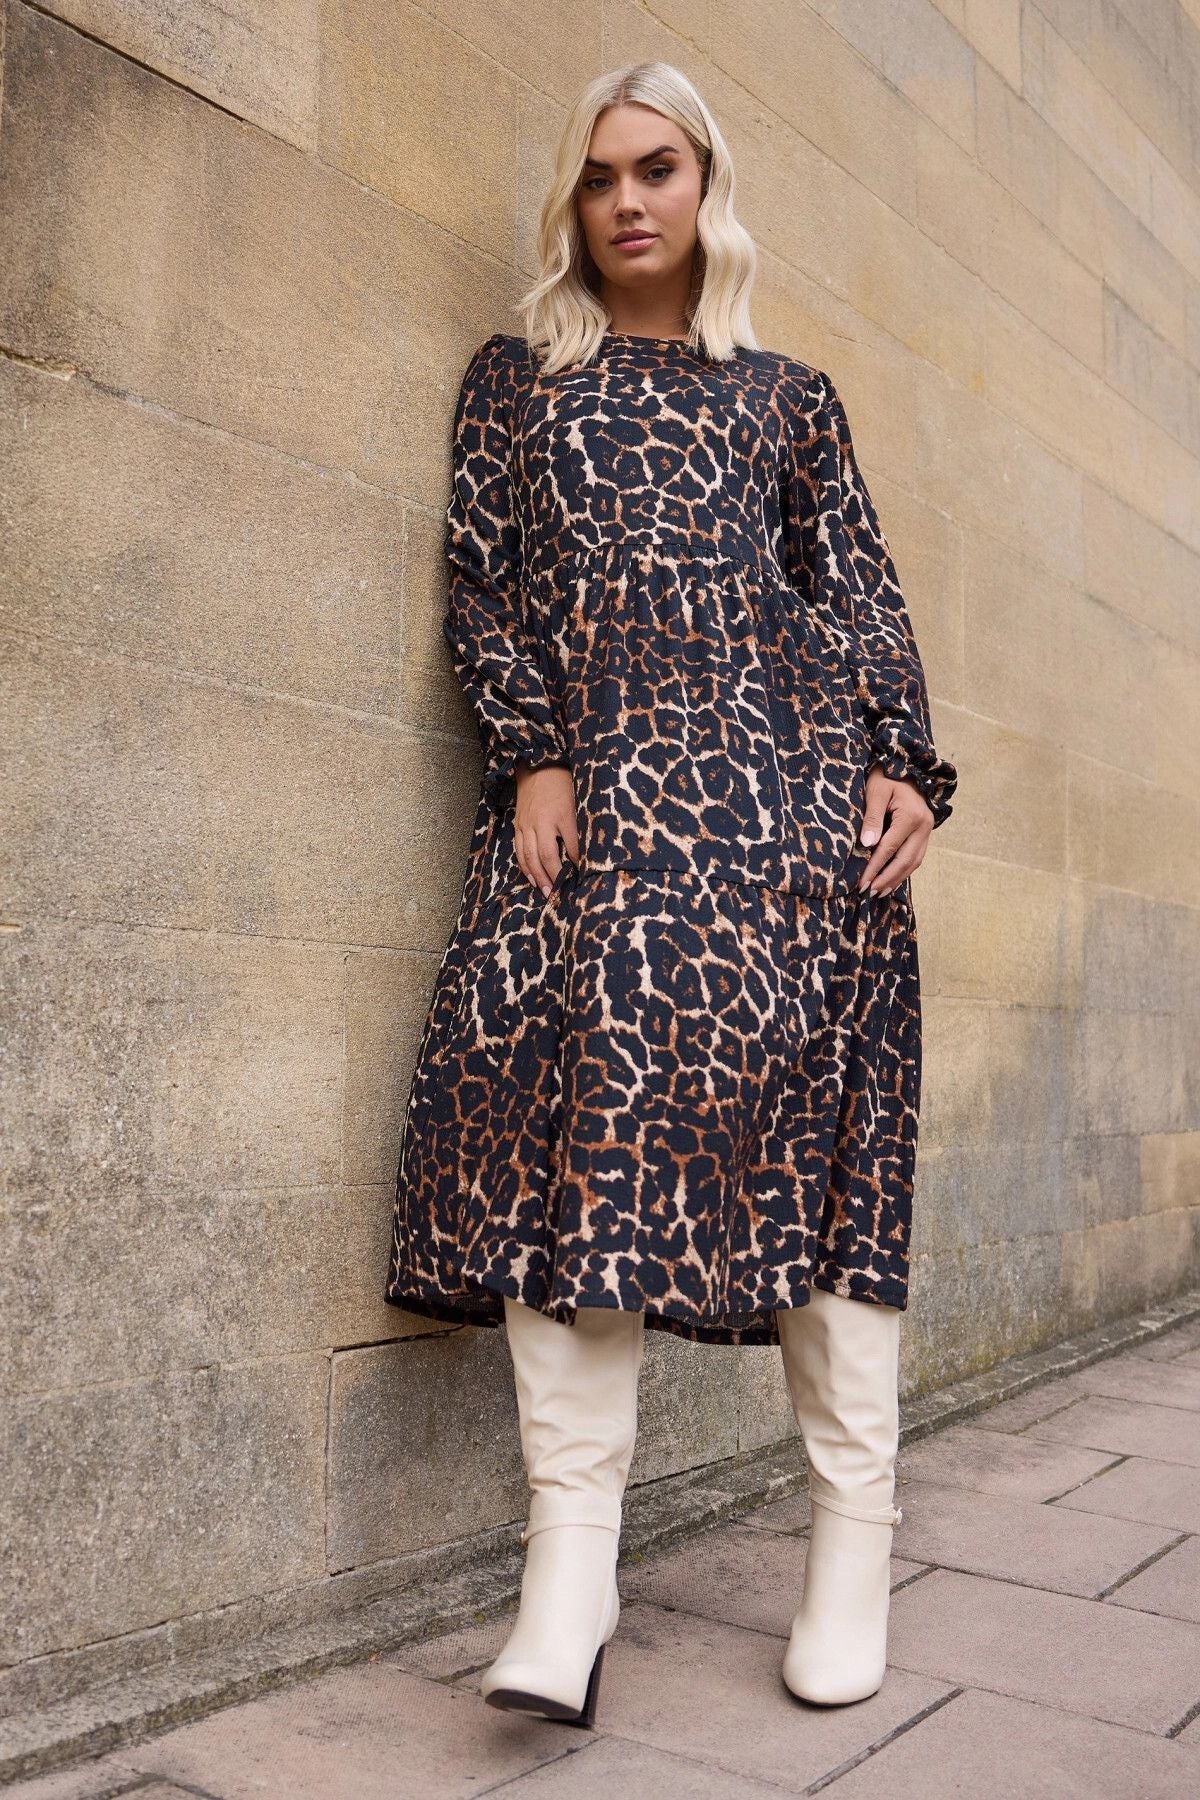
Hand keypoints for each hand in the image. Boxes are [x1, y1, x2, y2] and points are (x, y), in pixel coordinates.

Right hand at [514, 762, 579, 896]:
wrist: (538, 765)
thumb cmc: (563, 783)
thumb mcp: (577, 801)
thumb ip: (580, 826)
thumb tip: (586, 850)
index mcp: (561, 815)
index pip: (571, 846)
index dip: (577, 864)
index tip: (583, 877)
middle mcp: (542, 822)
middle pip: (547, 856)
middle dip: (554, 877)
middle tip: (560, 894)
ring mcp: (527, 824)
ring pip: (530, 856)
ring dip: (538, 876)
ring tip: (546, 891)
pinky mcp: (519, 825)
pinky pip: (519, 850)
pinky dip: (525, 866)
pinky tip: (531, 877)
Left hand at [855, 765, 931, 895]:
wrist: (907, 767)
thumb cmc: (886, 777)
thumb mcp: (875, 791)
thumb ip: (871, 817)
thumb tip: (867, 845)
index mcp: (911, 816)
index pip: (889, 848)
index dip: (874, 867)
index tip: (861, 883)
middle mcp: (923, 826)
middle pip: (905, 860)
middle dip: (886, 879)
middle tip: (869, 893)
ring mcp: (927, 830)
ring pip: (913, 862)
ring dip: (896, 879)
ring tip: (879, 892)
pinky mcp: (925, 833)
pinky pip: (916, 857)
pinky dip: (903, 871)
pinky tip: (891, 880)